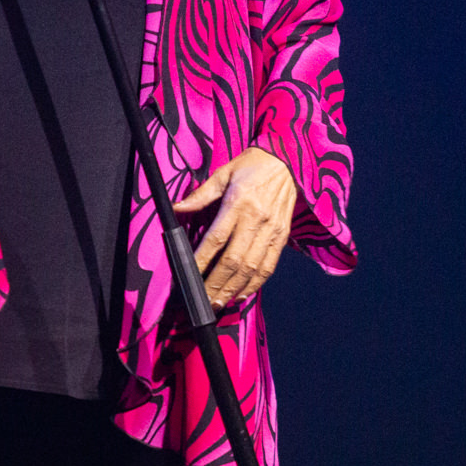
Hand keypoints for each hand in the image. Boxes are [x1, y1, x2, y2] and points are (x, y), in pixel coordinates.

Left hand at [175, 147, 297, 312]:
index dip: (202, 260)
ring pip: (252, 268)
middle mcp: (257, 219)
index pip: (217, 238)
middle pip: (234, 260)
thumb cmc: (252, 166)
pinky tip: (242, 294)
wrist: (288, 162)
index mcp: (239, 202)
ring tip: (218, 303)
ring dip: (234, 290)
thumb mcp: (223, 173)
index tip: (188, 274)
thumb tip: (177, 208)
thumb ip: (200, 194)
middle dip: (217, 284)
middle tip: (202, 301)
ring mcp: (272, 231)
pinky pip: (269, 266)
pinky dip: (255, 284)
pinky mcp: (282, 237)